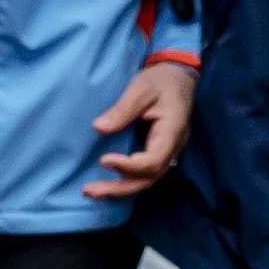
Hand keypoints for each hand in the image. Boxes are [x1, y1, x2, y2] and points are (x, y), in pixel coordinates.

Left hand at [85, 57, 198, 199]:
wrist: (178, 76)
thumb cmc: (161, 80)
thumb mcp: (141, 88)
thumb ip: (122, 109)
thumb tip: (99, 128)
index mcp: (172, 132)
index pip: (153, 161)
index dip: (128, 166)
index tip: (103, 160)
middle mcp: (173, 148)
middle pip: (149, 178)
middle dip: (119, 188)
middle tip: (89, 190)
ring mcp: (168, 152)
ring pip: (147, 180)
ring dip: (120, 189)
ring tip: (92, 192)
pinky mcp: (159, 152)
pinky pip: (145, 174)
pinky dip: (126, 181)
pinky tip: (106, 184)